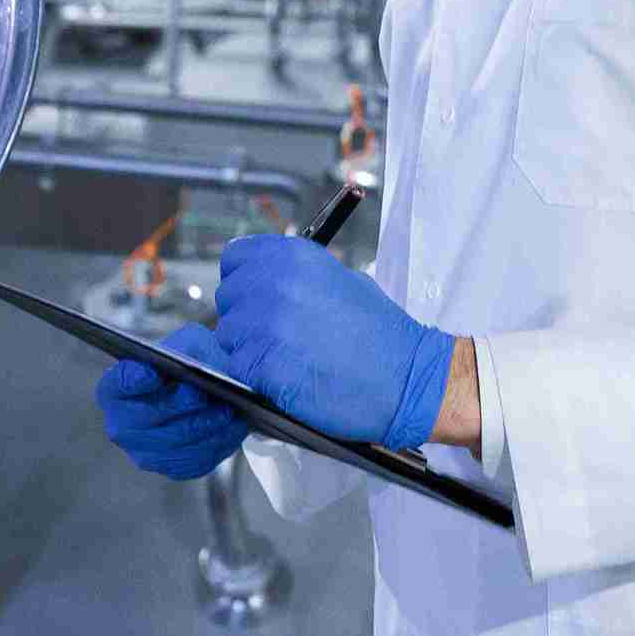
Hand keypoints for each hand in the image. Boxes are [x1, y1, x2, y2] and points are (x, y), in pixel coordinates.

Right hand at [93, 324, 250, 479]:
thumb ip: (186, 349)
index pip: (116, 385)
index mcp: (116, 389)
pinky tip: (231, 427)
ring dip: (203, 427)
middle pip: (147, 418)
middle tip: (201, 394)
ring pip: (175, 443)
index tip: (151, 373)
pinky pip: (195, 460)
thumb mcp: (189, 343)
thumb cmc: (191, 363)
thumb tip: (192, 368)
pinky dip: (216, 443)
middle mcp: (122, 425)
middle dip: (177, 405)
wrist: (205, 388)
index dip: (131, 380)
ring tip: (226, 411)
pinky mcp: (173, 468)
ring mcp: (145, 452)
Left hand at [214, 232, 454, 450]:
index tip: (255, 296)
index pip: (235, 259)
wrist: (407, 375)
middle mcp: (272, 284)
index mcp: (291, 256)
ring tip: (287, 360)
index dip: (243, 280)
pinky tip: (285, 378)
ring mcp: (264, 325)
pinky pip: (237, 369)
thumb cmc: (380, 332)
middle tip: (276, 336)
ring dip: (248, 349)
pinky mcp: (261, 366)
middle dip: (245, 317)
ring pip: (228, 336)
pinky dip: (254, 377)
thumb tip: (264, 282)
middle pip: (227, 299)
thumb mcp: (340, 278)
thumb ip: (295, 275)